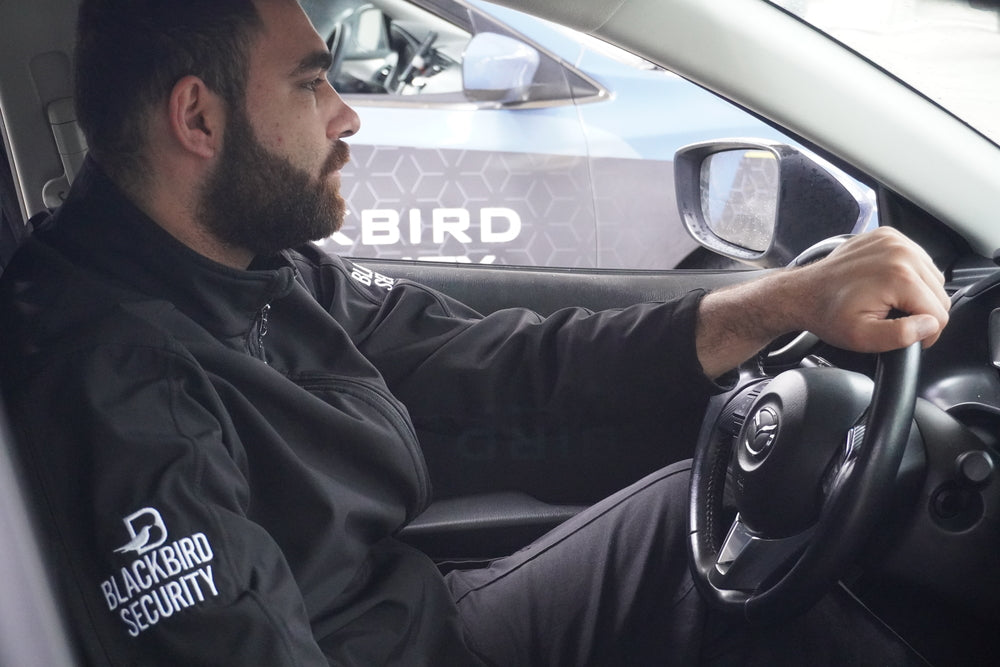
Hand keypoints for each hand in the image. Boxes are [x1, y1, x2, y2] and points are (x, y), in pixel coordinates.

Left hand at [788, 228, 949, 352]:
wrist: (803, 292)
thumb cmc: (827, 313)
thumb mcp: (863, 337)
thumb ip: (901, 335)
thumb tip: (928, 326)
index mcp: (899, 276)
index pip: (939, 313)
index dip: (927, 332)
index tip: (910, 336)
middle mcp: (900, 252)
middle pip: (939, 293)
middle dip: (923, 312)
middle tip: (895, 320)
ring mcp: (894, 240)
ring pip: (932, 277)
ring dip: (918, 293)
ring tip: (889, 302)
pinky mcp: (889, 236)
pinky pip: (918, 261)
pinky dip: (910, 276)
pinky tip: (888, 286)